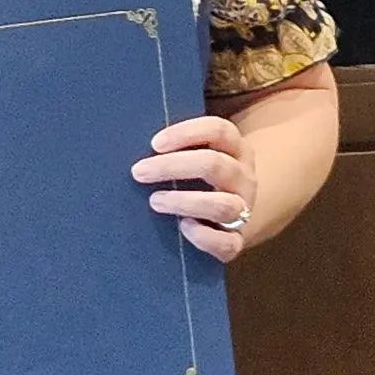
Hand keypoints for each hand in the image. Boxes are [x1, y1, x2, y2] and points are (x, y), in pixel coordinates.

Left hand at [132, 112, 258, 264]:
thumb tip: (130, 144)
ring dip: (184, 202)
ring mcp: (244, 209)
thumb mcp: (201, 155)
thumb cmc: (204, 178)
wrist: (236, 216)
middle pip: (214, 165)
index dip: (187, 133)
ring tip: (154, 201)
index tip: (154, 143)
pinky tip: (183, 227)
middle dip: (172, 167)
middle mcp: (243, 177)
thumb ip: (177, 149)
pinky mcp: (237, 240)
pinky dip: (204, 237)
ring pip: (223, 205)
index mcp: (235, 149)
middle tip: (139, 172)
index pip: (218, 130)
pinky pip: (228, 244)